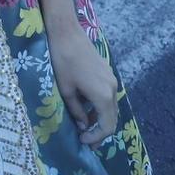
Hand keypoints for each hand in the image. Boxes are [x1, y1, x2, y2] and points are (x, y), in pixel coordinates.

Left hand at [52, 25, 121, 145]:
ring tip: (85, 126)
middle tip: (86, 140)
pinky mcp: (107, 73)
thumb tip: (83, 125)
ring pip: (111, 107)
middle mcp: (112, 89)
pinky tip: (87, 108)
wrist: (67, 33)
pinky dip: (100, 106)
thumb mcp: (66, 90)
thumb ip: (77, 110)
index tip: (82, 140)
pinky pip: (108, 96)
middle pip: (112, 118)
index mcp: (103, 95)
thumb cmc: (62, 61)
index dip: (96, 137)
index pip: (107, 126)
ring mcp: (112, 79)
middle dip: (100, 131)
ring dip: (100, 119)